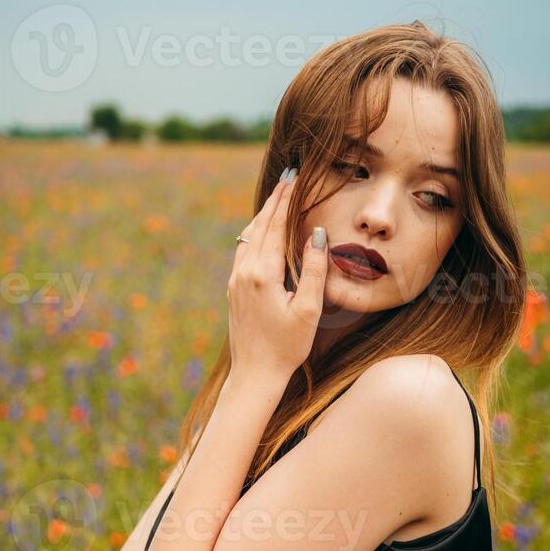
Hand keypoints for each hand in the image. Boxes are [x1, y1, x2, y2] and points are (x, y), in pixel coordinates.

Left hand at [228, 168, 328, 380]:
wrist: (254, 374)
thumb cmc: (287, 347)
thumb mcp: (308, 310)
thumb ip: (313, 270)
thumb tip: (316, 235)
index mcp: (263, 274)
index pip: (275, 226)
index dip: (286, 200)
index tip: (294, 177)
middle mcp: (244, 272)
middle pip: (260, 225)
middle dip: (275, 200)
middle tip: (288, 176)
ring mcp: (235, 281)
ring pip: (248, 236)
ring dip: (263, 215)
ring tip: (277, 197)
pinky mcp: (233, 290)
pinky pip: (243, 251)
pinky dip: (255, 233)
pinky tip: (262, 232)